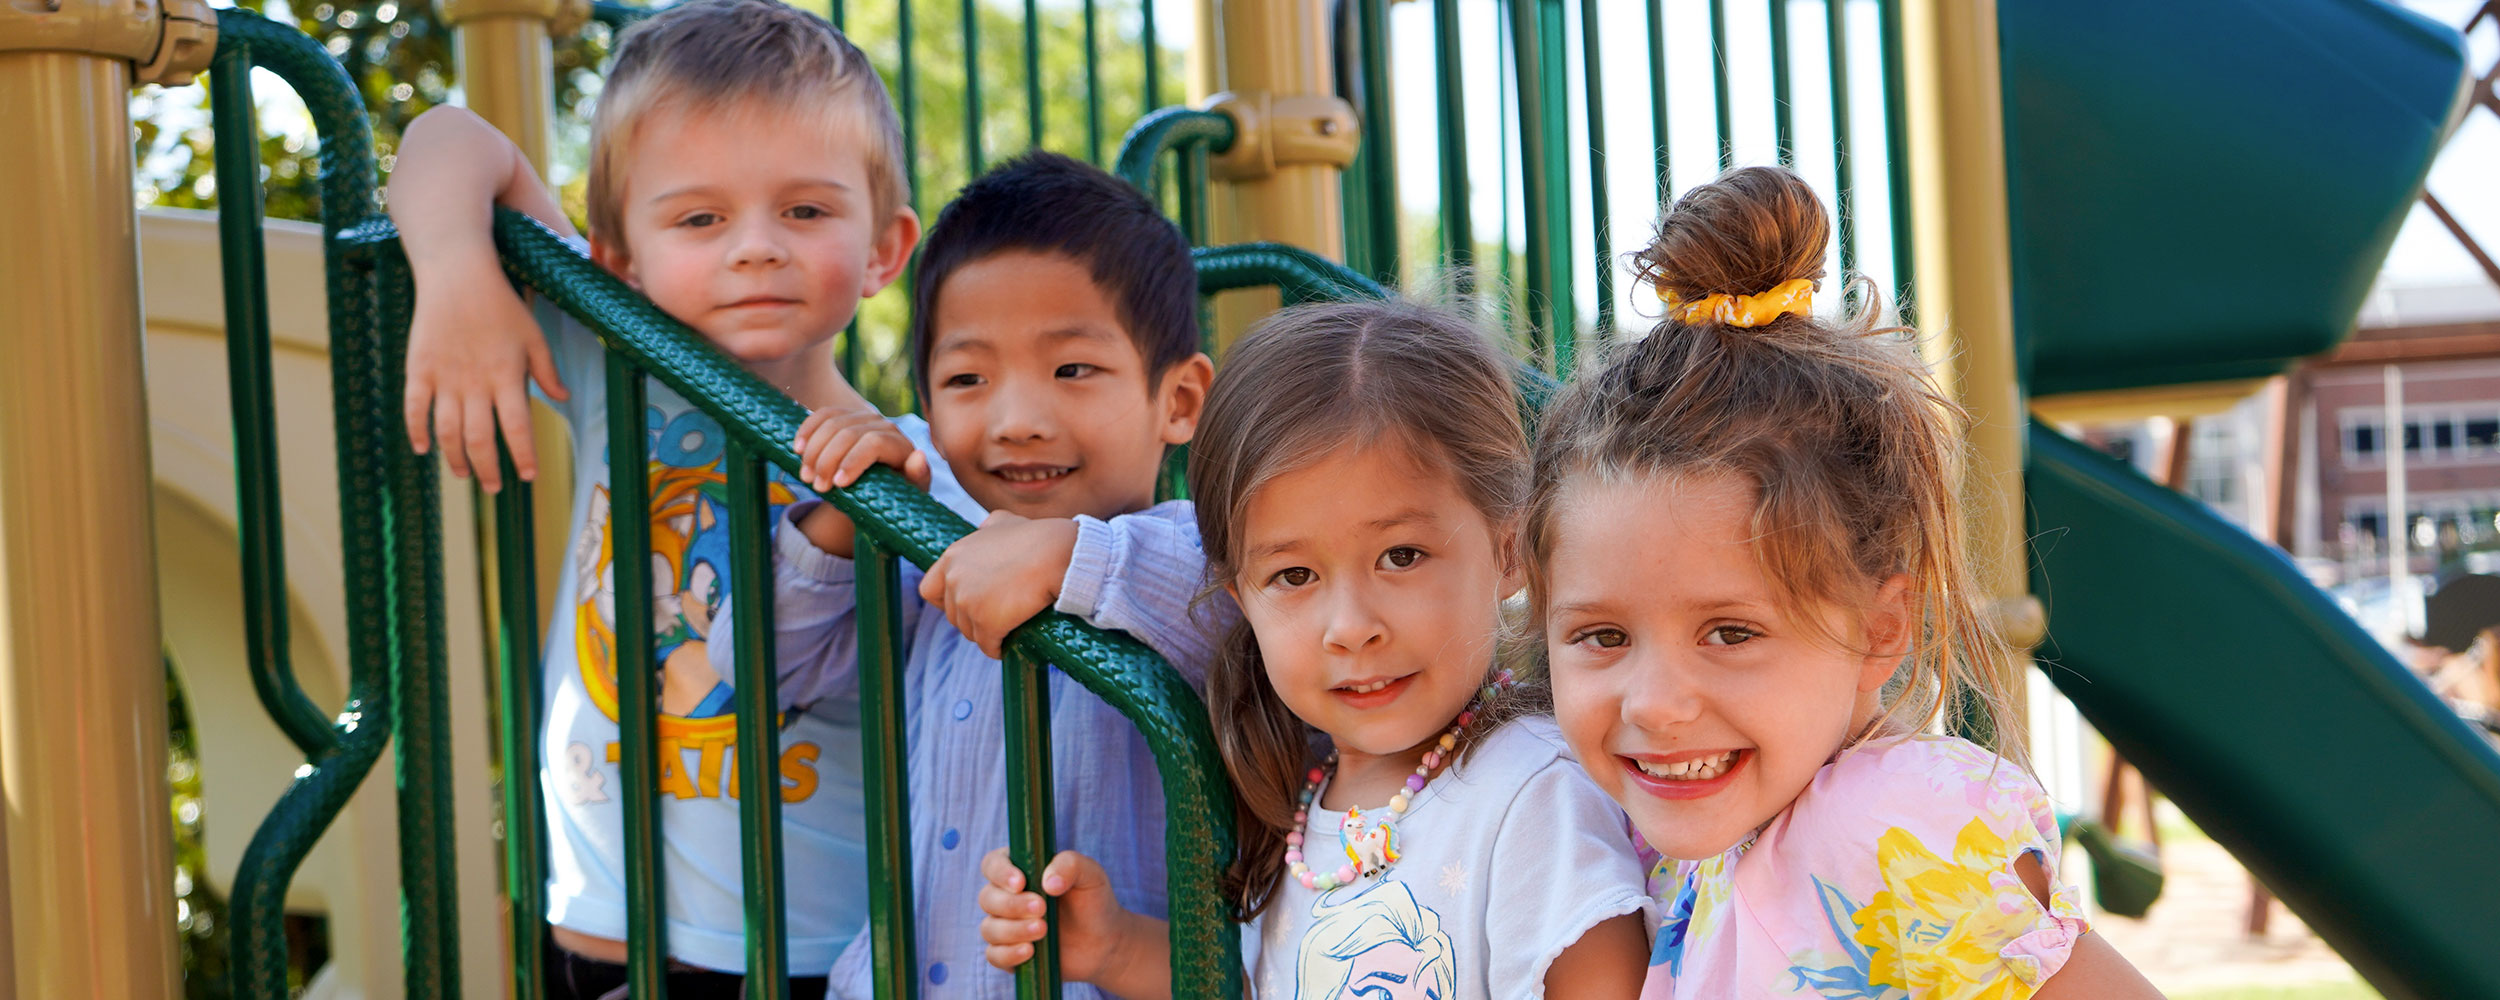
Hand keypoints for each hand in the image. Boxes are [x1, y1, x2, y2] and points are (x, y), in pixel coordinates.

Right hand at [401, 257, 566, 492]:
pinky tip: (423, 449)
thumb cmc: (502, 305)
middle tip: (495, 486)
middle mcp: (475, 383)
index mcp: (507, 376)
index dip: (523, 456)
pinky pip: (414, 409)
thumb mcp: (534, 336)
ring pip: (447, 431)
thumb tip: (564, 398)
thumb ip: (547, 371)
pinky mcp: (419, 369)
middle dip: (488, 469)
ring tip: (464, 474)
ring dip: (455, 458)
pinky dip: (416, 432)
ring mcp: (444, 377)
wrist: (458, 276)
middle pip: (479, 439)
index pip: (517, 428)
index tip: (528, 476)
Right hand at [792, 405, 928, 493]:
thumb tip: (919, 457)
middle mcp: (882, 424)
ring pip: (832, 424)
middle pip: (848, 433)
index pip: (874, 443)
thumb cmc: (896, 493)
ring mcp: (861, 417)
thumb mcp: (909, 492)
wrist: (878, 486)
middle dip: (828, 460)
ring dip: (814, 450)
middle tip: (817, 487)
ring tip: (806, 476)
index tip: (838, 485)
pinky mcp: (844, 415)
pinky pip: (822, 415)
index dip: (853, 461)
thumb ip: (918, 477)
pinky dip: (807, 430)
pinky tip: (797, 448)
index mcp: (900, 443)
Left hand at [919, 511, 1079, 656]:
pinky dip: (997, 648)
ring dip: (986, 635)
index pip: (929, 590)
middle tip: (994, 620)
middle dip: (971, 620)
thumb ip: (987, 528)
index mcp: (953, 556)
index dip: (947, 601)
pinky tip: (1008, 646)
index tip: (966, 604)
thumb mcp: (1004, 522)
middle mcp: (954, 579)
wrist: (1056, 554)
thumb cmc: (1036, 537)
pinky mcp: (986, 622)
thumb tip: (984, 528)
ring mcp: (968, 602)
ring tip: (1004, 632)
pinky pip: (988, 646)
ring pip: (970, 632)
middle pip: (953, 616)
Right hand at [977, 848, 1128, 983]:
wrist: (1104, 942)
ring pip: (989, 928)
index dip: (1000, 873)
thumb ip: (1070, 865)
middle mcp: (1006, 897)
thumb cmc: (1093, 901)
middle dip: (1012, 905)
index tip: (1020, 883)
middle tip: (1042, 908)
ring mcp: (1005, 926)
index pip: (992, 864)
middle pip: (987, 898)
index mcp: (1019, 870)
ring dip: (1013, 930)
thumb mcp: (1090, 874)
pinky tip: (1030, 951)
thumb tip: (1047, 882)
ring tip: (1043, 930)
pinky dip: (1009, 954)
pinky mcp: (1009, 954)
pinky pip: (994, 955)